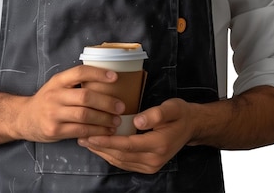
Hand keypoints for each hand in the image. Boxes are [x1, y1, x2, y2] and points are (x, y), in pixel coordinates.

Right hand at [13, 65, 126, 142]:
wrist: (24, 118)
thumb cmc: (47, 100)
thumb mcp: (57, 86)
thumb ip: (75, 83)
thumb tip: (106, 82)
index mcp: (58, 81)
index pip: (80, 72)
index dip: (98, 73)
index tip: (115, 77)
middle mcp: (55, 95)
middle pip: (85, 96)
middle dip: (106, 102)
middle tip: (120, 106)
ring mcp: (54, 114)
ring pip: (85, 115)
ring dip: (104, 119)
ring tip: (116, 121)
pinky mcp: (54, 131)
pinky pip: (80, 131)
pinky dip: (95, 132)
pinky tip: (105, 132)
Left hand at [77, 98, 193, 173]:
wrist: (191, 126)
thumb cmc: (179, 114)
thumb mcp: (171, 108)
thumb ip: (155, 114)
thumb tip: (137, 121)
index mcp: (158, 145)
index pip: (127, 145)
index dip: (107, 141)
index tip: (90, 135)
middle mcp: (154, 160)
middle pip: (121, 156)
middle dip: (100, 147)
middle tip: (82, 137)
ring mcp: (151, 165)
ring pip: (121, 161)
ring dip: (103, 152)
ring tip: (87, 142)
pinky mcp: (149, 166)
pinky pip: (126, 163)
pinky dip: (111, 155)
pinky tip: (101, 146)